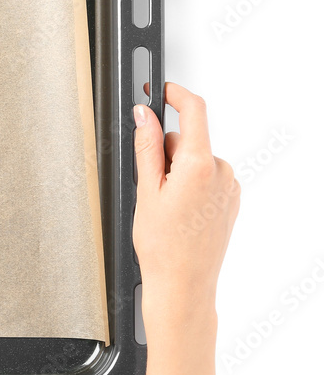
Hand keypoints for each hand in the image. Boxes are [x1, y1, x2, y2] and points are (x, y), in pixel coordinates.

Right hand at [132, 82, 239, 335]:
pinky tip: (178, 212)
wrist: (183, 284)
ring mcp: (229, 187)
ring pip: (195, 159)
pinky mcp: (230, 200)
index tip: (159, 90)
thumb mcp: (145, 190)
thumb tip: (144, 114)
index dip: (174, 94)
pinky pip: (206, 177)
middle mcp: (221, 171)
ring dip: (176, 172)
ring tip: (163, 206)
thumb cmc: (163, 247)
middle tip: (148, 185)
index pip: (194, 110)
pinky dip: (189, 185)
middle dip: (164, 152)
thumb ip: (147, 145)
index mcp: (199, 165)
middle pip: (187, 140)